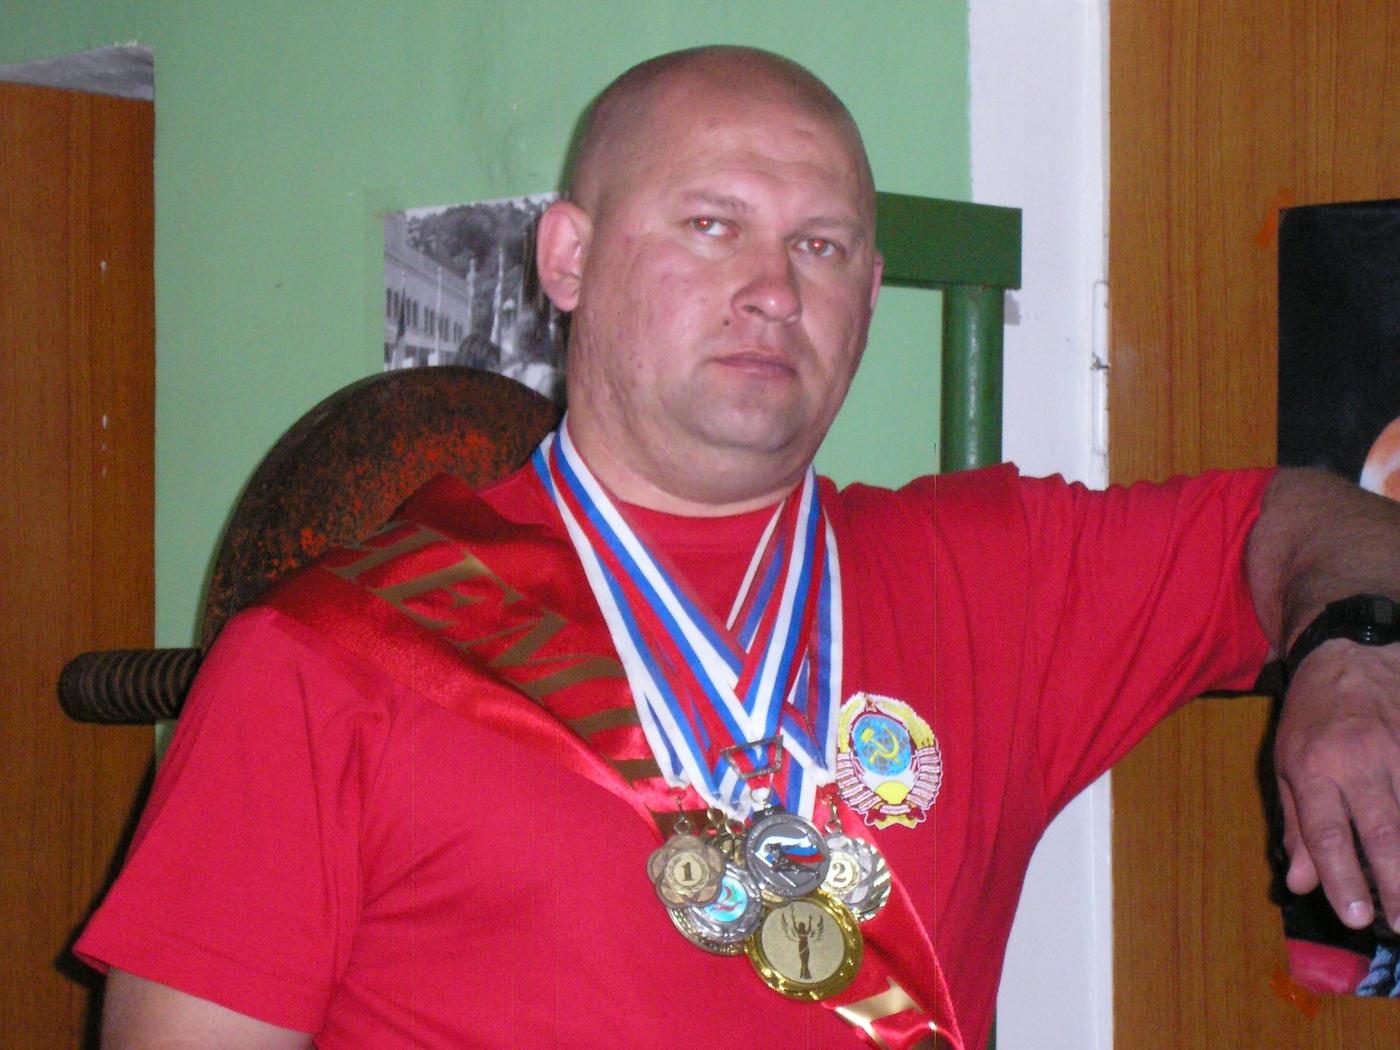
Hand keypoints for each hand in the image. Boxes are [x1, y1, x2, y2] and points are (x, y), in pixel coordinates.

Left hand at [1274, 638, 1399, 932]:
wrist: (1350, 654)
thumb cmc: (1312, 716)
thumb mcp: (1285, 763)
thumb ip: (1297, 826)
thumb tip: (1303, 884)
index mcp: (1313, 766)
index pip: (1326, 832)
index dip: (1342, 878)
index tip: (1356, 918)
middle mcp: (1358, 760)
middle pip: (1382, 831)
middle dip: (1395, 884)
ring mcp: (1399, 748)